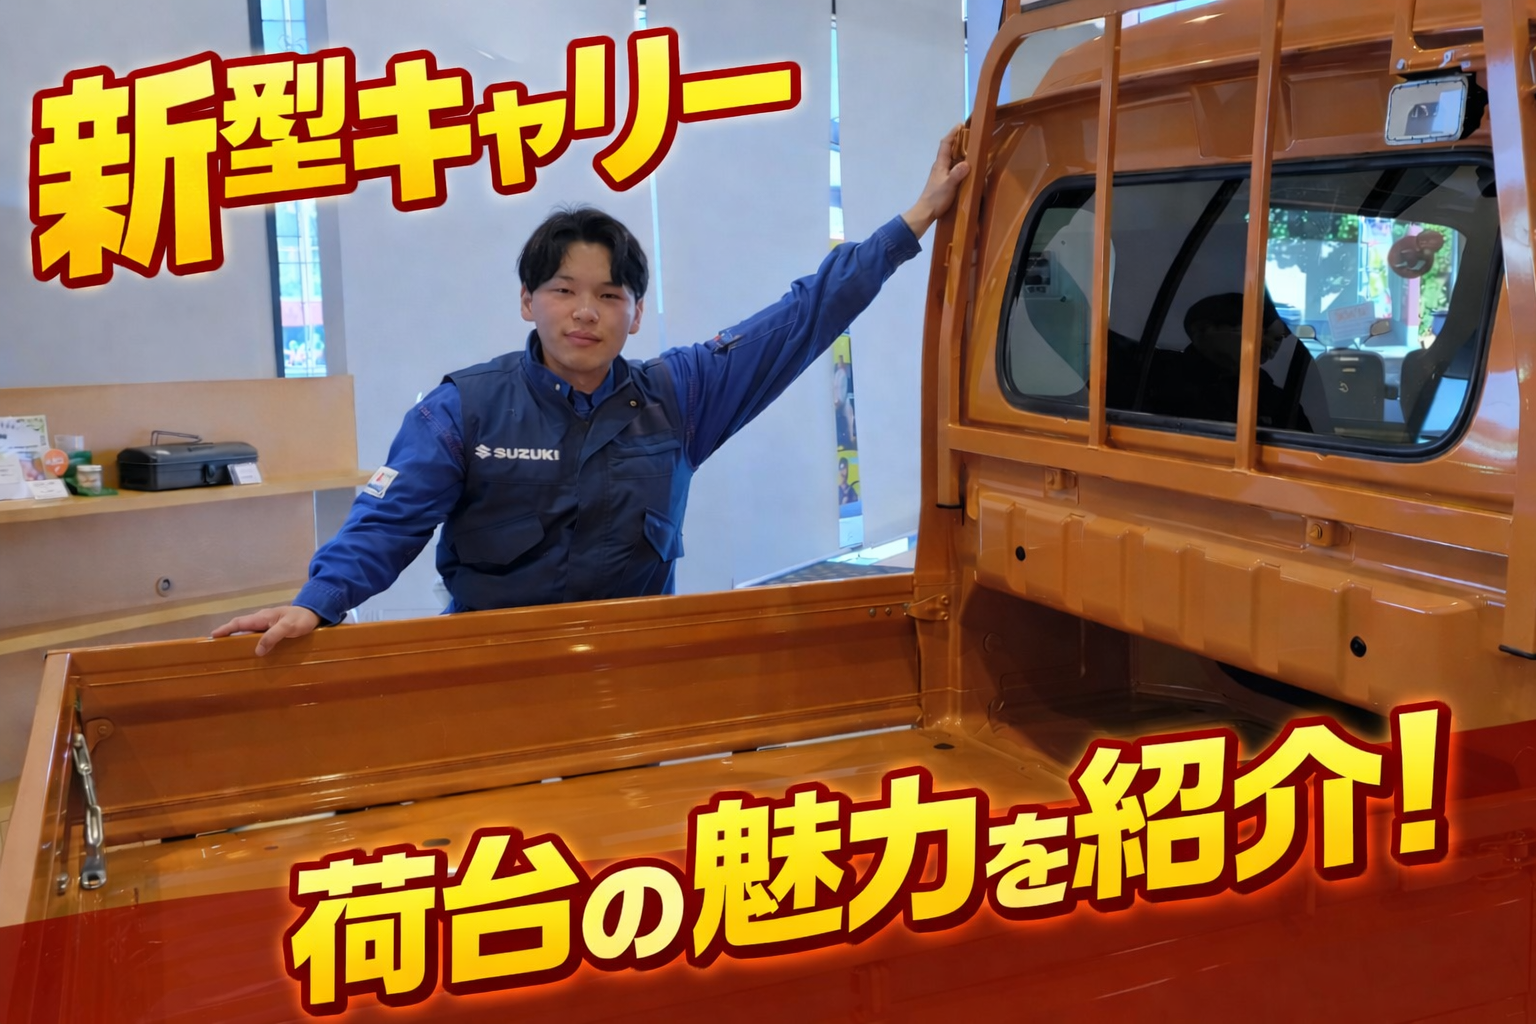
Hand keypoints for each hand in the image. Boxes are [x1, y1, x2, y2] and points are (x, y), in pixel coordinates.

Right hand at [211, 605, 321, 655]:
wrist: (315, 613)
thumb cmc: (301, 619)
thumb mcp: (288, 628)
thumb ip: (273, 637)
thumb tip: (257, 651)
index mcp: (262, 617)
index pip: (239, 622)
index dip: (225, 629)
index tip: (212, 636)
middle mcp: (262, 619)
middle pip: (241, 626)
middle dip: (228, 633)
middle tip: (218, 645)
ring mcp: (268, 623)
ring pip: (249, 630)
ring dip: (238, 637)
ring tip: (231, 649)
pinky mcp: (274, 627)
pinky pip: (258, 633)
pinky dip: (250, 639)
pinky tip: (252, 649)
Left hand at [901, 124, 971, 238]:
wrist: (926, 212)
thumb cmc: (936, 198)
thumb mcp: (948, 185)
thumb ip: (957, 174)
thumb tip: (967, 163)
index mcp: (940, 164)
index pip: (946, 144)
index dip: (953, 133)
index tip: (961, 125)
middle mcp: (940, 166)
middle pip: (949, 149)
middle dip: (959, 140)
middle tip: (971, 136)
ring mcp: (942, 173)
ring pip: (952, 158)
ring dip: (961, 152)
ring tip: (973, 149)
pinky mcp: (944, 181)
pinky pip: (953, 167)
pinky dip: (961, 163)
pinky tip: (968, 167)